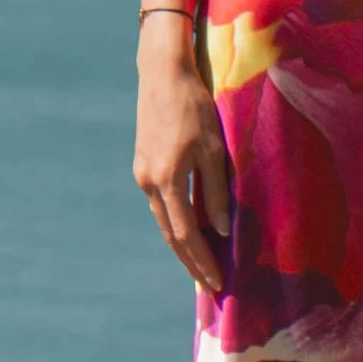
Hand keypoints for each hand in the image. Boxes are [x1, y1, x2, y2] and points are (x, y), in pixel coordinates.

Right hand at [134, 29, 231, 295]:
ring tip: (202, 267)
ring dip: (183, 246)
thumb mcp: (213, 148)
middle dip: (191, 262)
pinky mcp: (144, 165)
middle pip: (170, 235)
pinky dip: (176, 224)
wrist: (162, 74)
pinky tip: (190, 233)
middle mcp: (149, 183)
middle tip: (210, 287)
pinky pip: (162, 204)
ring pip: (164, 221)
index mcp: (166, 180)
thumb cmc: (194, 107)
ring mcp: (143, 174)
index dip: (201, 261)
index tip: (217, 284)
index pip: (185, 235)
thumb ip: (215, 191)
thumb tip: (219, 230)